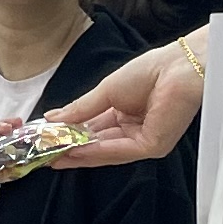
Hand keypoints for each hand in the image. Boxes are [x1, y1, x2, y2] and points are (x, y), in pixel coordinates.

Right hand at [43, 43, 204, 171]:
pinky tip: (75, 150)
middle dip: (71, 149)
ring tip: (53, 156)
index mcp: (125, 115)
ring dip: (79, 154)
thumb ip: (81, 109)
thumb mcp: (105, 91)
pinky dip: (96, 151)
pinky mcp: (151, 146)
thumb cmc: (148, 72)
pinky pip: (119, 151)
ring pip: (106, 151)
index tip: (47, 140)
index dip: (70, 135)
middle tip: (44, 155)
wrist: (177, 67)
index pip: (93, 130)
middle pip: (97, 145)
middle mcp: (133, 131)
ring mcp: (143, 141)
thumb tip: (52, 118)